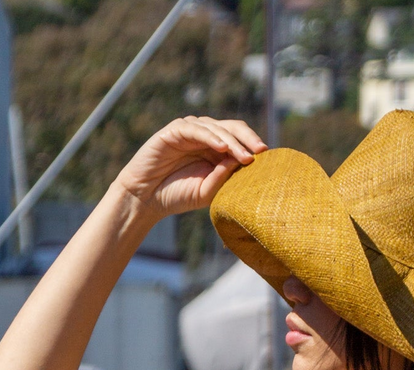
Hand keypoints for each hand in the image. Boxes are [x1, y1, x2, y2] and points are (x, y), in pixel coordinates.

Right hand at [112, 116, 266, 218]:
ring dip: (233, 141)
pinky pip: (196, 129)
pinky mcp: (174, 131)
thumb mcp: (207, 191)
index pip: (240, 140)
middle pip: (233, 128)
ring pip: (217, 127)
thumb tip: (243, 161)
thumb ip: (224, 178)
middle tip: (261, 152)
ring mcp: (189, 132)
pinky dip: (211, 136)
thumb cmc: (177, 195)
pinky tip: (222, 148)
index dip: (253, 145)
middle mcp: (205, 137)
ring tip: (245, 156)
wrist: (146, 199)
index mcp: (216, 150)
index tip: (267, 159)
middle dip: (248, 139)